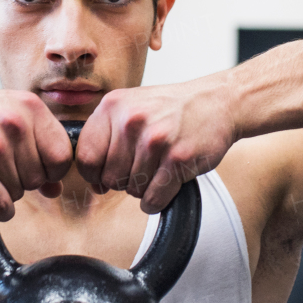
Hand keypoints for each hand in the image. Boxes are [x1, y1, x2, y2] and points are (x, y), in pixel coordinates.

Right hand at [0, 83, 72, 220]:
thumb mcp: (10, 116)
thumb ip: (38, 148)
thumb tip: (56, 189)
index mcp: (31, 108)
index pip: (63, 155)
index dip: (53, 170)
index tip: (38, 169)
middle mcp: (15, 124)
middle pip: (40, 178)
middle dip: (24, 180)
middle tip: (1, 166)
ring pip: (19, 193)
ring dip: (5, 191)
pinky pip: (1, 204)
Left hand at [76, 75, 238, 212]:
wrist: (217, 101)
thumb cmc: (171, 108)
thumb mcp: (130, 106)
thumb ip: (106, 137)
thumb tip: (93, 182)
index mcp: (112, 106)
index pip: (85, 156)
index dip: (93, 174)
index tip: (103, 176)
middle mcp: (131, 121)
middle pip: (109, 178)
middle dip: (123, 181)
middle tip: (142, 167)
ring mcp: (155, 139)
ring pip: (132, 190)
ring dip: (144, 188)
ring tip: (159, 168)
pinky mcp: (178, 158)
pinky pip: (154, 198)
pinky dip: (157, 200)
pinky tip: (166, 185)